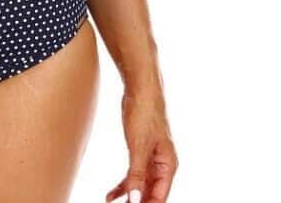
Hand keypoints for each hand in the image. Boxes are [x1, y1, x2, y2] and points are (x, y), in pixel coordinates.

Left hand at [105, 85, 177, 201]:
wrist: (140, 89)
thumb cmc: (145, 114)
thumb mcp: (139, 147)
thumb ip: (136, 175)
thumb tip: (135, 200)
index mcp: (168, 165)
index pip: (160, 196)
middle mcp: (162, 165)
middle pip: (151, 193)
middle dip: (138, 202)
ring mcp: (150, 158)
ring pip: (140, 185)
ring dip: (128, 196)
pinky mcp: (140, 151)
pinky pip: (133, 174)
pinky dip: (124, 184)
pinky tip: (112, 194)